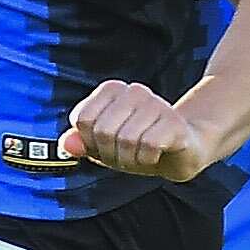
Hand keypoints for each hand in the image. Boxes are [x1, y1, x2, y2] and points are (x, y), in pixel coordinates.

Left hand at [58, 79, 216, 181]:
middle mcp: (134, 91)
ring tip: (141, 156)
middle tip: (125, 155)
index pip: (83, 119)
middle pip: (103, 131)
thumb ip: (82, 143)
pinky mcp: (174, 122)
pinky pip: (148, 146)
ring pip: (126, 140)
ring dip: (130, 159)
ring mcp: (156, 104)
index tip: (105, 146)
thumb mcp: (104, 147)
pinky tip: (156, 155)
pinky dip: (147, 159)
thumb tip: (66, 143)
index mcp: (112, 90)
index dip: (89, 142)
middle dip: (110, 153)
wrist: (183, 151)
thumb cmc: (139, 146)